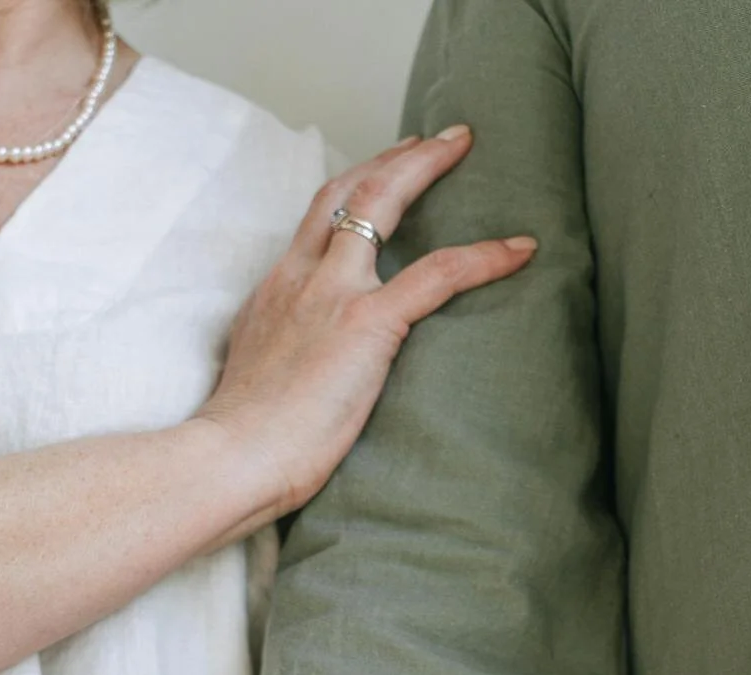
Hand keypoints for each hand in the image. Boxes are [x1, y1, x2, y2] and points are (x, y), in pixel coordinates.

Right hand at [197, 129, 536, 522]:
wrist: (231, 457)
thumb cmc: (241, 445)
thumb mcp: (259, 383)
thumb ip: (284, 360)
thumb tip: (303, 376)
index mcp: (276, 292)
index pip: (316, 222)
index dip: (352, 189)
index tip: (380, 171)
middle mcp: (301, 278)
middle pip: (346, 192)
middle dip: (391, 158)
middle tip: (432, 140)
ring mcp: (333, 295)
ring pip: (381, 203)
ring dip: (425, 166)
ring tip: (462, 146)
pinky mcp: (367, 323)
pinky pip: (438, 274)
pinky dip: (483, 257)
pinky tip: (519, 249)